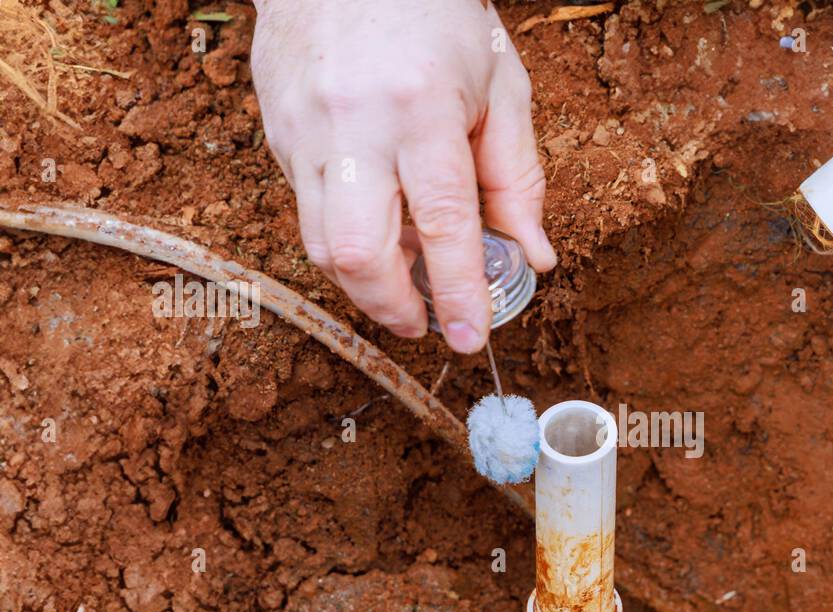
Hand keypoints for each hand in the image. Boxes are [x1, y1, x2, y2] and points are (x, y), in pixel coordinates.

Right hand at [250, 0, 555, 351]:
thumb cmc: (434, 15)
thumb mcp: (500, 85)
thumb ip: (517, 176)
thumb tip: (534, 257)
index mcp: (422, 109)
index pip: (442, 224)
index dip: (458, 292)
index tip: (469, 338)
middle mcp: (355, 124)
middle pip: (360, 253)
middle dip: (393, 307)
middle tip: (425, 321)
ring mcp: (305, 131)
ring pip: (322, 244)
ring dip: (365, 285)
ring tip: (404, 283)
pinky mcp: (277, 136)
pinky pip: (309, 212)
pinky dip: (346, 241)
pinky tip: (379, 231)